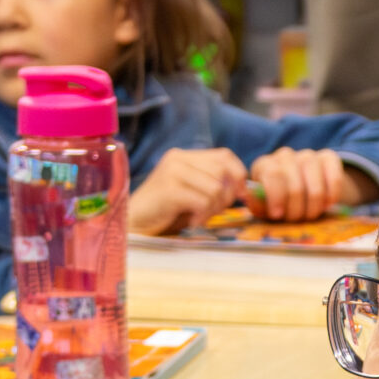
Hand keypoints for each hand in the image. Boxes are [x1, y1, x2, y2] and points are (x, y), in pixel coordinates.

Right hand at [130, 148, 250, 233]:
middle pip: (223, 173)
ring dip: (213, 209)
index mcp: (184, 156)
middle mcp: (178, 159)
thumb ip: (213, 184)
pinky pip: (203, 202)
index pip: (225, 155)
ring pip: (215, 188)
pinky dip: (202, 216)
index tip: (240, 194)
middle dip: (226, 197)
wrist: (134, 223)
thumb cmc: (165, 211)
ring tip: (198, 216)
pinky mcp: (170, 189)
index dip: (238, 174)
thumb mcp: (192, 192)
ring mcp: (173, 172)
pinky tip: (192, 220)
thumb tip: (244, 189)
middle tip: (212, 211)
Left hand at [245, 148, 353, 221]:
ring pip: (315, 187)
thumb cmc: (279, 203)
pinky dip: (331, 197)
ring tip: (310, 215)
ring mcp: (307, 155)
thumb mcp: (265, 207)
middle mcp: (284, 156)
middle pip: (295, 186)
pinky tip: (326, 205)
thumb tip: (255, 199)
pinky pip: (334, 180)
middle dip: (296, 210)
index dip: (276, 197)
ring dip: (314, 208)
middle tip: (296, 220)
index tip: (278, 215)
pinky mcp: (328, 158)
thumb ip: (258, 204)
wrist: (304, 195)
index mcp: (264, 165)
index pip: (272, 175)